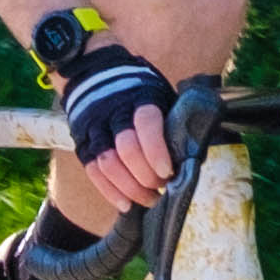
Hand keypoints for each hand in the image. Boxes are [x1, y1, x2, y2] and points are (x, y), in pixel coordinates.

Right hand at [55, 38, 180, 202]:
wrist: (96, 75)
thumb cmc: (140, 93)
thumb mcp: (161, 95)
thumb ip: (175, 121)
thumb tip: (196, 155)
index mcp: (140, 98)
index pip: (146, 123)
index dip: (156, 150)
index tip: (168, 172)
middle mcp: (113, 113)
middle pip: (125, 148)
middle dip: (146, 175)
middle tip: (162, 187)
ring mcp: (95, 129)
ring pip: (107, 164)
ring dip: (130, 188)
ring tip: (149, 199)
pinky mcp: (83, 144)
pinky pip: (93, 172)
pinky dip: (109, 191)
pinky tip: (126, 204)